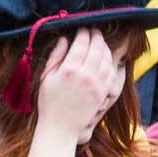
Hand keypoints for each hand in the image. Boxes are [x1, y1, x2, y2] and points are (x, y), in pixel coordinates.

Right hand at [31, 29, 120, 156]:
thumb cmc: (49, 103)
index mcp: (69, 70)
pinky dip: (110, 61)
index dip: (83, 32)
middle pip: (96, 47)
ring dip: (104, 47)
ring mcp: (97, 83)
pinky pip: (111, 71)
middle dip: (96, 36)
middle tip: (93, 31)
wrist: (61, 127)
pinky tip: (106, 57)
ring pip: (106, 57)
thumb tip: (64, 40)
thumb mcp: (46, 78)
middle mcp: (86, 75)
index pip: (81, 43)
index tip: (82, 28)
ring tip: (100, 42)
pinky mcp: (104, 92)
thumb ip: (56, 57)